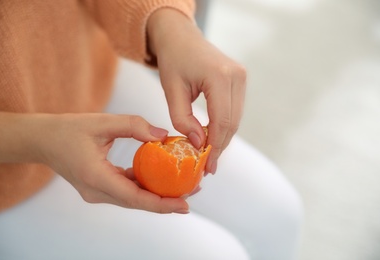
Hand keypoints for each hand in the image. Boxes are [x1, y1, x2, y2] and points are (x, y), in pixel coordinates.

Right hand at [0, 112, 188, 213]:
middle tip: (193, 192)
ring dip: (157, 195)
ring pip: (133, 199)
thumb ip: (134, 126)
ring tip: (183, 187)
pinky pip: (126, 190)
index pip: (134, 198)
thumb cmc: (68, 130)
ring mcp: (97, 192)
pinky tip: (161, 178)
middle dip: (166, 201)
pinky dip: (145, 187)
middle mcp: (96, 191)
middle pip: (138, 202)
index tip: (184, 205)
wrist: (43, 140)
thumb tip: (163, 135)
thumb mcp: (103, 121)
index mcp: (95, 177)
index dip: (161, 204)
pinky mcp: (99, 187)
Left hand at [147, 9, 246, 173]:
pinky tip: (212, 139)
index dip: (215, 146)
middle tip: (208, 167)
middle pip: (232, 122)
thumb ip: (182, 119)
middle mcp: (237, 76)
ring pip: (235, 119)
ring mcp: (241, 77)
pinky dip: (223, 127)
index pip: (221, 120)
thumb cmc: (172, 61)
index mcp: (219, 76)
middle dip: (220, 146)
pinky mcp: (240, 80)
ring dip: (222, 138)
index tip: (206, 166)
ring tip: (209, 157)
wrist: (180, 37)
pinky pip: (234, 111)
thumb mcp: (171, 90)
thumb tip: (199, 144)